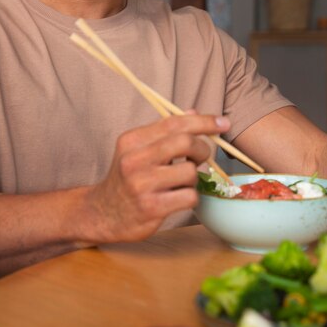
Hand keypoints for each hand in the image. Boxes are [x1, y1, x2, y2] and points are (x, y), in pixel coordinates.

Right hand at [85, 113, 229, 242]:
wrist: (102, 213)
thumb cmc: (126, 178)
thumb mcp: (139, 150)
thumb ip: (165, 132)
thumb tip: (193, 113)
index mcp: (132, 140)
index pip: (174, 123)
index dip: (203, 121)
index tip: (223, 123)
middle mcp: (134, 159)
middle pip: (185, 142)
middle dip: (202, 149)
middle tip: (201, 158)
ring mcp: (142, 184)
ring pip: (190, 172)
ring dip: (194, 178)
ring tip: (182, 182)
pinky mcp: (151, 207)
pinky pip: (189, 196)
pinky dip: (191, 196)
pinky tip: (179, 197)